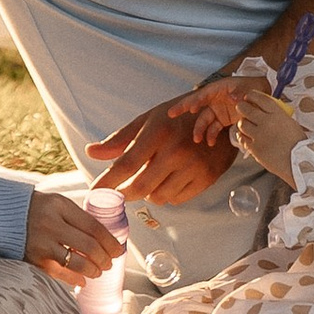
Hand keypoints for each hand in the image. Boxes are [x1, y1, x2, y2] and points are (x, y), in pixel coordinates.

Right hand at [22, 189, 122, 282]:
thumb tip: (105, 238)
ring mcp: (41, 244)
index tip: (118, 250)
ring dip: (93, 270)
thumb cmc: (36, 210)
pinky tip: (82, 280)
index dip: (110, 241)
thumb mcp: (57, 204)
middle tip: (109, 263)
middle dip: (104, 258)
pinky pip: (61, 274)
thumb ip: (78, 217)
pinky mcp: (34, 261)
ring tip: (97, 271)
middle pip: (88, 246)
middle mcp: (51, 224)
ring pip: (77, 263)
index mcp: (59, 206)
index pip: (93, 226)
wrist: (0, 217)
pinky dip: (75, 279)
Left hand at [83, 91, 235, 207]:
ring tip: (151, 176)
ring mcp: (193, 167)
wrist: (222, 114)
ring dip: (149, 192)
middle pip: (140, 187)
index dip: (107, 182)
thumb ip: (120, 139)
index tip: (94, 193)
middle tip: (118, 192)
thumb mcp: (149, 120)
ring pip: (158, 197)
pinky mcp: (206, 179)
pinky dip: (167, 194)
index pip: (126, 164)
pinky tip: (169, 179)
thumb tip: (92, 152)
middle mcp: (176, 151)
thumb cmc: (178, 117)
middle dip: (125, 193)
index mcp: (158, 132)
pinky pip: (177, 199)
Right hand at [188, 76, 305, 178]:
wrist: (263, 95)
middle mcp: (214, 99)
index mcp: (218, 89)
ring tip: (198, 139)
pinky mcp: (223, 119)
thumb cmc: (253, 87)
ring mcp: (218, 110)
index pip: (202, 94)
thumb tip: (234, 98)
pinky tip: (210, 142)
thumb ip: (241, 92)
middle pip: (196, 105)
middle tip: (171, 114)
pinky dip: (211, 135)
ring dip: (200, 129)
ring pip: (204, 119)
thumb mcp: (248, 87)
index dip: (193, 100)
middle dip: (184, 110)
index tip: (187, 108)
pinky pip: (213, 128)